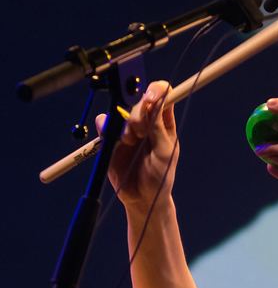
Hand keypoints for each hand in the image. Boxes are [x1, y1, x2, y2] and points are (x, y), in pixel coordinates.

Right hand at [95, 81, 178, 210]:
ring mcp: (128, 128)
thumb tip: (151, 102)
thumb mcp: (165, 151)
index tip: (150, 99)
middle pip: (139, 100)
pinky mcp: (111, 138)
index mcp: (164, 121)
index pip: (163, 94)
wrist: (143, 197)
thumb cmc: (161, 175)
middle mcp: (146, 121)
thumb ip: (159, 127)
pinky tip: (117, 142)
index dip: (156, 90)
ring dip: (124, 124)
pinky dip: (106, 128)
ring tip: (130, 142)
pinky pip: (103, 122)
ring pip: (120, 110)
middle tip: (141, 133)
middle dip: (138, 114)